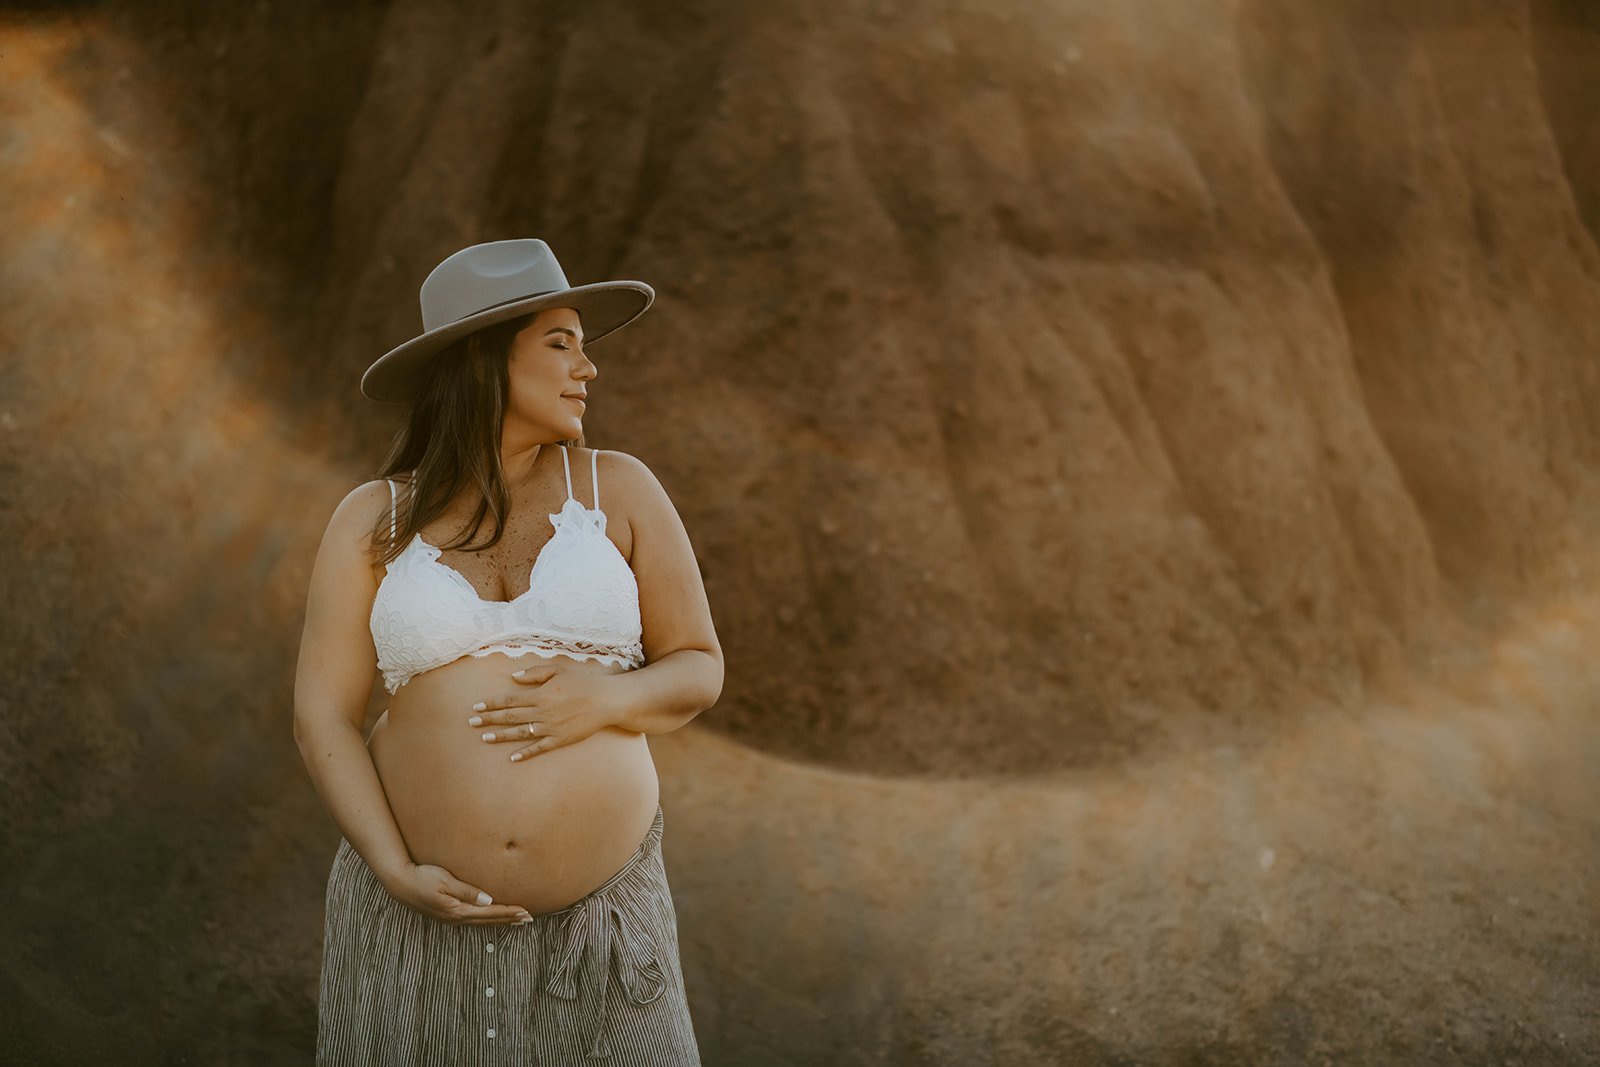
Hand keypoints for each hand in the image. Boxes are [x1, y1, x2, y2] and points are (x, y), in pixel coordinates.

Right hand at [383, 861, 533, 925]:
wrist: (400, 883)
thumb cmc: (422, 878)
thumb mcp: (446, 881)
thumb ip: (468, 891)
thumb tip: (489, 900)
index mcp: (458, 910)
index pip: (490, 912)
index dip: (509, 912)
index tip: (526, 912)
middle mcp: (456, 918)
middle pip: (489, 920)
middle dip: (509, 919)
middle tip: (528, 919)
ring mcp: (451, 918)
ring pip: (482, 922)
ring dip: (500, 920)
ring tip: (515, 920)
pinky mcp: (447, 914)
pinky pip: (473, 919)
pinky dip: (487, 919)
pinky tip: (491, 917)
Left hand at [467, 659, 627, 761]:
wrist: (608, 700)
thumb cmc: (585, 681)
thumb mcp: (560, 670)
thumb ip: (536, 673)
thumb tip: (514, 677)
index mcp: (541, 694)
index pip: (509, 699)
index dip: (491, 703)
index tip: (476, 707)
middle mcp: (542, 712)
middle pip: (510, 716)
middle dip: (489, 719)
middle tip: (471, 723)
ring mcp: (551, 727)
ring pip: (520, 733)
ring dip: (501, 736)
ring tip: (485, 738)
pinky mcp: (561, 739)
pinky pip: (540, 748)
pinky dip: (526, 753)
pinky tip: (513, 757)